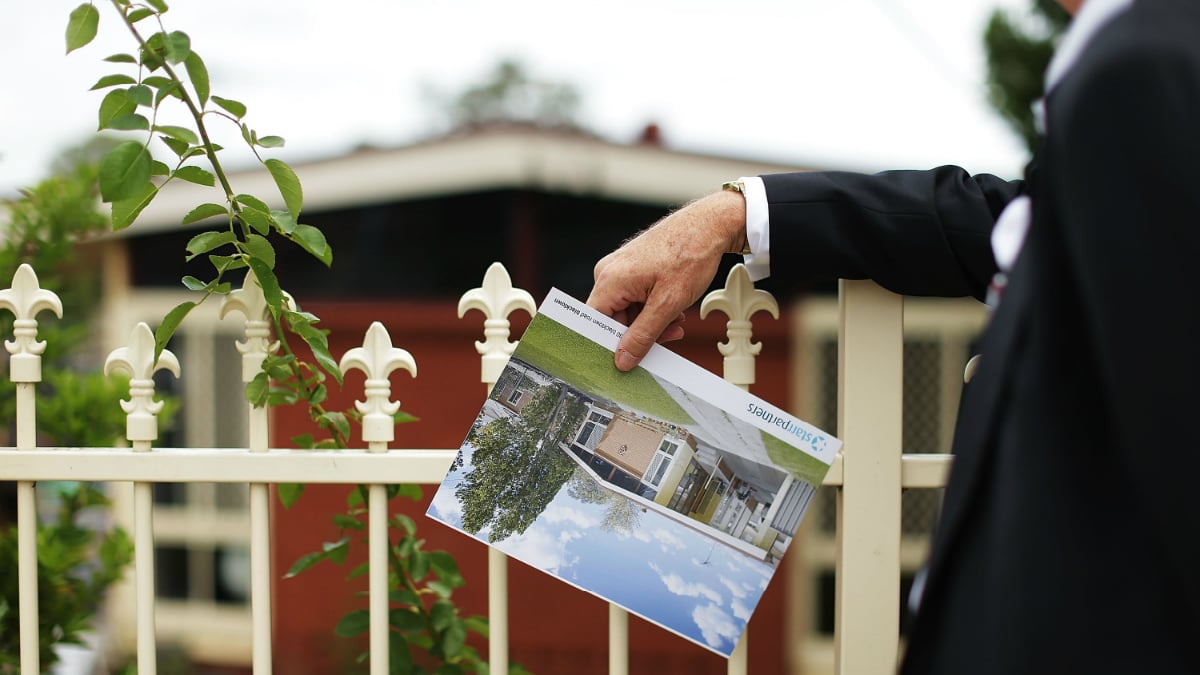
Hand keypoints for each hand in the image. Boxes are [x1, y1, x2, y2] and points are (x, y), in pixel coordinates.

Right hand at [586, 189, 746, 370]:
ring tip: (676, 319)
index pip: (593, 323)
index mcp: (610, 280)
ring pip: (627, 311)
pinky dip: (654, 309)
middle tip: (668, 337)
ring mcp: (621, 270)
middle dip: (641, 333)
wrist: (710, 225)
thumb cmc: (690, 254)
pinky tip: (673, 309)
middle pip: (613, 319)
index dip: (607, 344)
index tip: (624, 360)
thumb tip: (622, 360)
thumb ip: (642, 335)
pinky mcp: (633, 270)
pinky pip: (635, 299)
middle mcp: (609, 273)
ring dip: (652, 322)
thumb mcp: (668, 304)